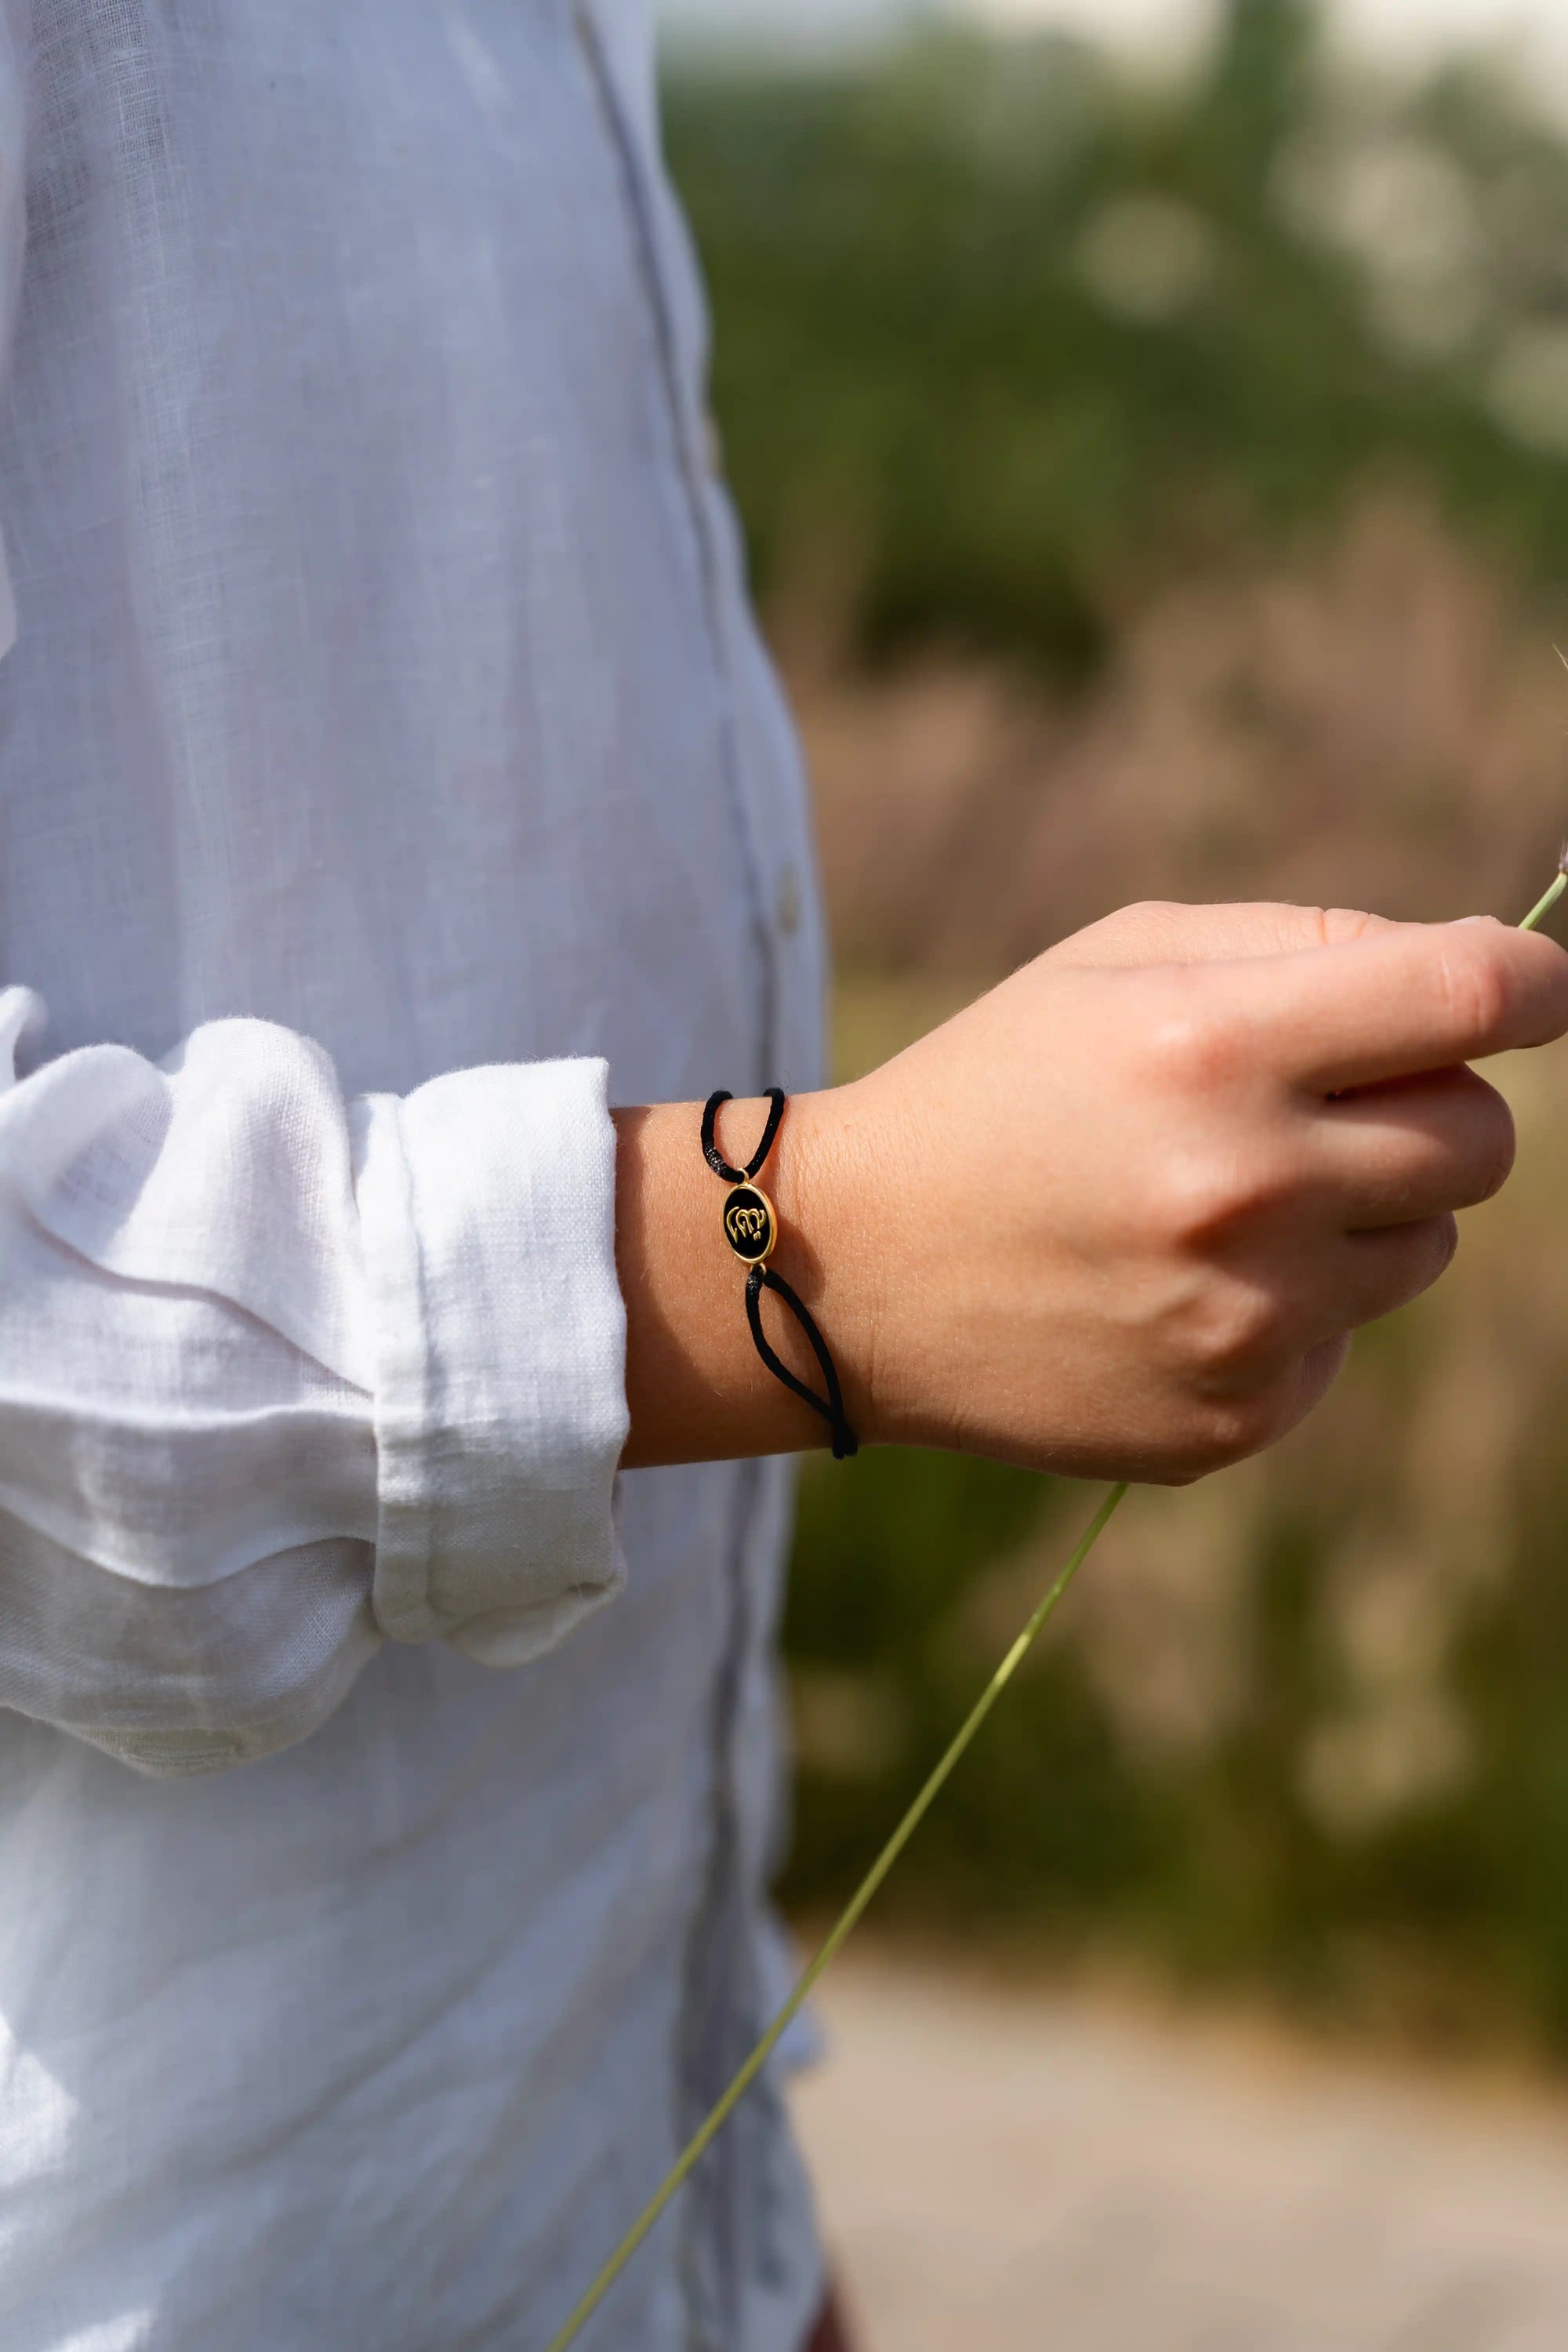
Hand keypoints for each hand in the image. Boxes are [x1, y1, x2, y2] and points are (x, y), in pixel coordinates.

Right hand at [799, 903, 1567, 1480]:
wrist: (848, 1271)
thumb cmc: (993, 1088)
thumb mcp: (1113, 959)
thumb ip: (1302, 942)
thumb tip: (1475, 979)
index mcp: (1212, 1044)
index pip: (1471, 1000)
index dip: (1537, 982)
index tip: (1538, 990)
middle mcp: (1244, 1188)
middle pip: (1484, 1139)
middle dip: (1436, 1105)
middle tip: (1332, 1102)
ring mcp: (1244, 1320)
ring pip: (1426, 1247)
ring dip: (1364, 1211)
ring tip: (1222, 1203)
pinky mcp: (1233, 1418)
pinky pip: (1342, 1340)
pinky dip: (1291, 1307)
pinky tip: (1174, 1289)